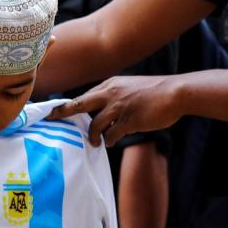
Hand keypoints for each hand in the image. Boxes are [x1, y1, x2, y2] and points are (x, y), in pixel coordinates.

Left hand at [50, 76, 181, 145]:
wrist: (175, 92)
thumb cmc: (155, 92)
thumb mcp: (130, 88)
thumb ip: (115, 98)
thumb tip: (103, 116)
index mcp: (110, 85)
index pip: (84, 96)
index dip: (69, 105)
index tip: (53, 110)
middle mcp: (111, 94)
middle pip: (80, 104)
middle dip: (63, 113)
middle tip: (51, 120)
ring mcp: (119, 107)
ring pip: (95, 124)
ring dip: (94, 136)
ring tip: (96, 142)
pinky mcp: (129, 120)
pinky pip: (112, 134)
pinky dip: (109, 140)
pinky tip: (110, 142)